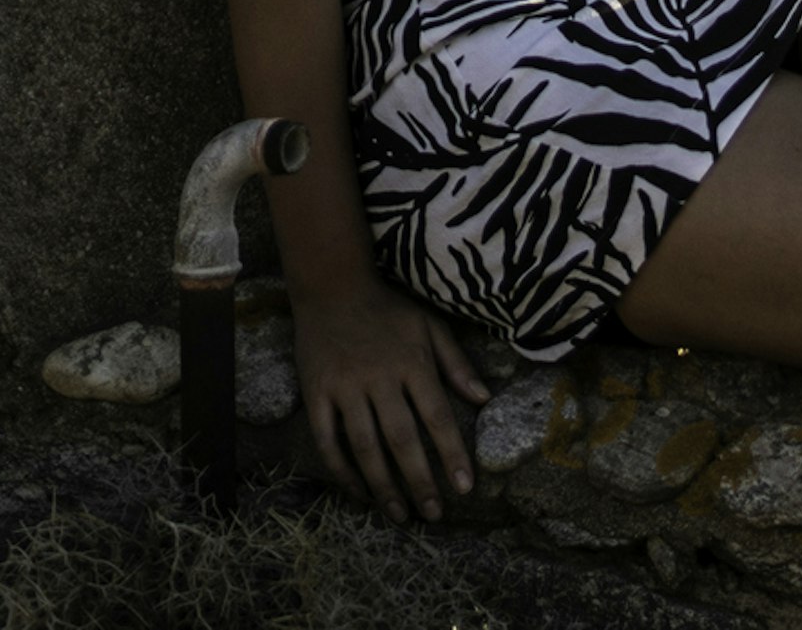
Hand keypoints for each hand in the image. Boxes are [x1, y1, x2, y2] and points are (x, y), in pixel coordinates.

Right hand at [293, 274, 491, 521]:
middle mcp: (380, 379)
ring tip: (398, 514)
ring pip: (365, 446)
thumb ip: (456, 363)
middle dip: (419, 480)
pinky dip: (342, 470)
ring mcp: (345, 388)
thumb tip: (484, 399)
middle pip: (402, 438)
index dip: (452, 454)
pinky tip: (358, 491)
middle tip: (432, 514)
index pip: (437, 416)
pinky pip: (328, 441)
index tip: (464, 487)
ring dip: (382, 485)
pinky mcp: (316, 395)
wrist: (332, 288)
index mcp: (413, 363)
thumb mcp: (430, 326)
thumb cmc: (388, 309)